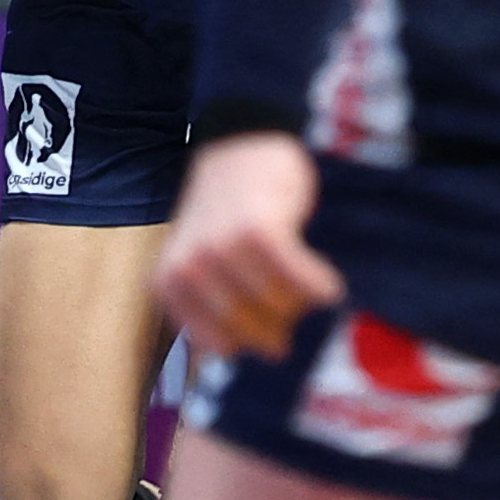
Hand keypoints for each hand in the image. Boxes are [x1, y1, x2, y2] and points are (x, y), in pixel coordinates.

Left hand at [153, 131, 341, 361]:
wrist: (242, 144)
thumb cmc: (227, 210)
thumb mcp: (201, 259)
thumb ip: (213, 303)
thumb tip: (260, 355)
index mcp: (170, 283)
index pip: (220, 343)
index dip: (253, 344)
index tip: (271, 335)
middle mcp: (191, 269)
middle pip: (251, 328)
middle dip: (280, 327)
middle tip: (294, 311)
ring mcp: (223, 250)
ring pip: (278, 306)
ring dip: (302, 304)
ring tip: (307, 287)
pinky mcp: (260, 232)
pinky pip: (300, 280)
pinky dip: (320, 287)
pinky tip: (329, 287)